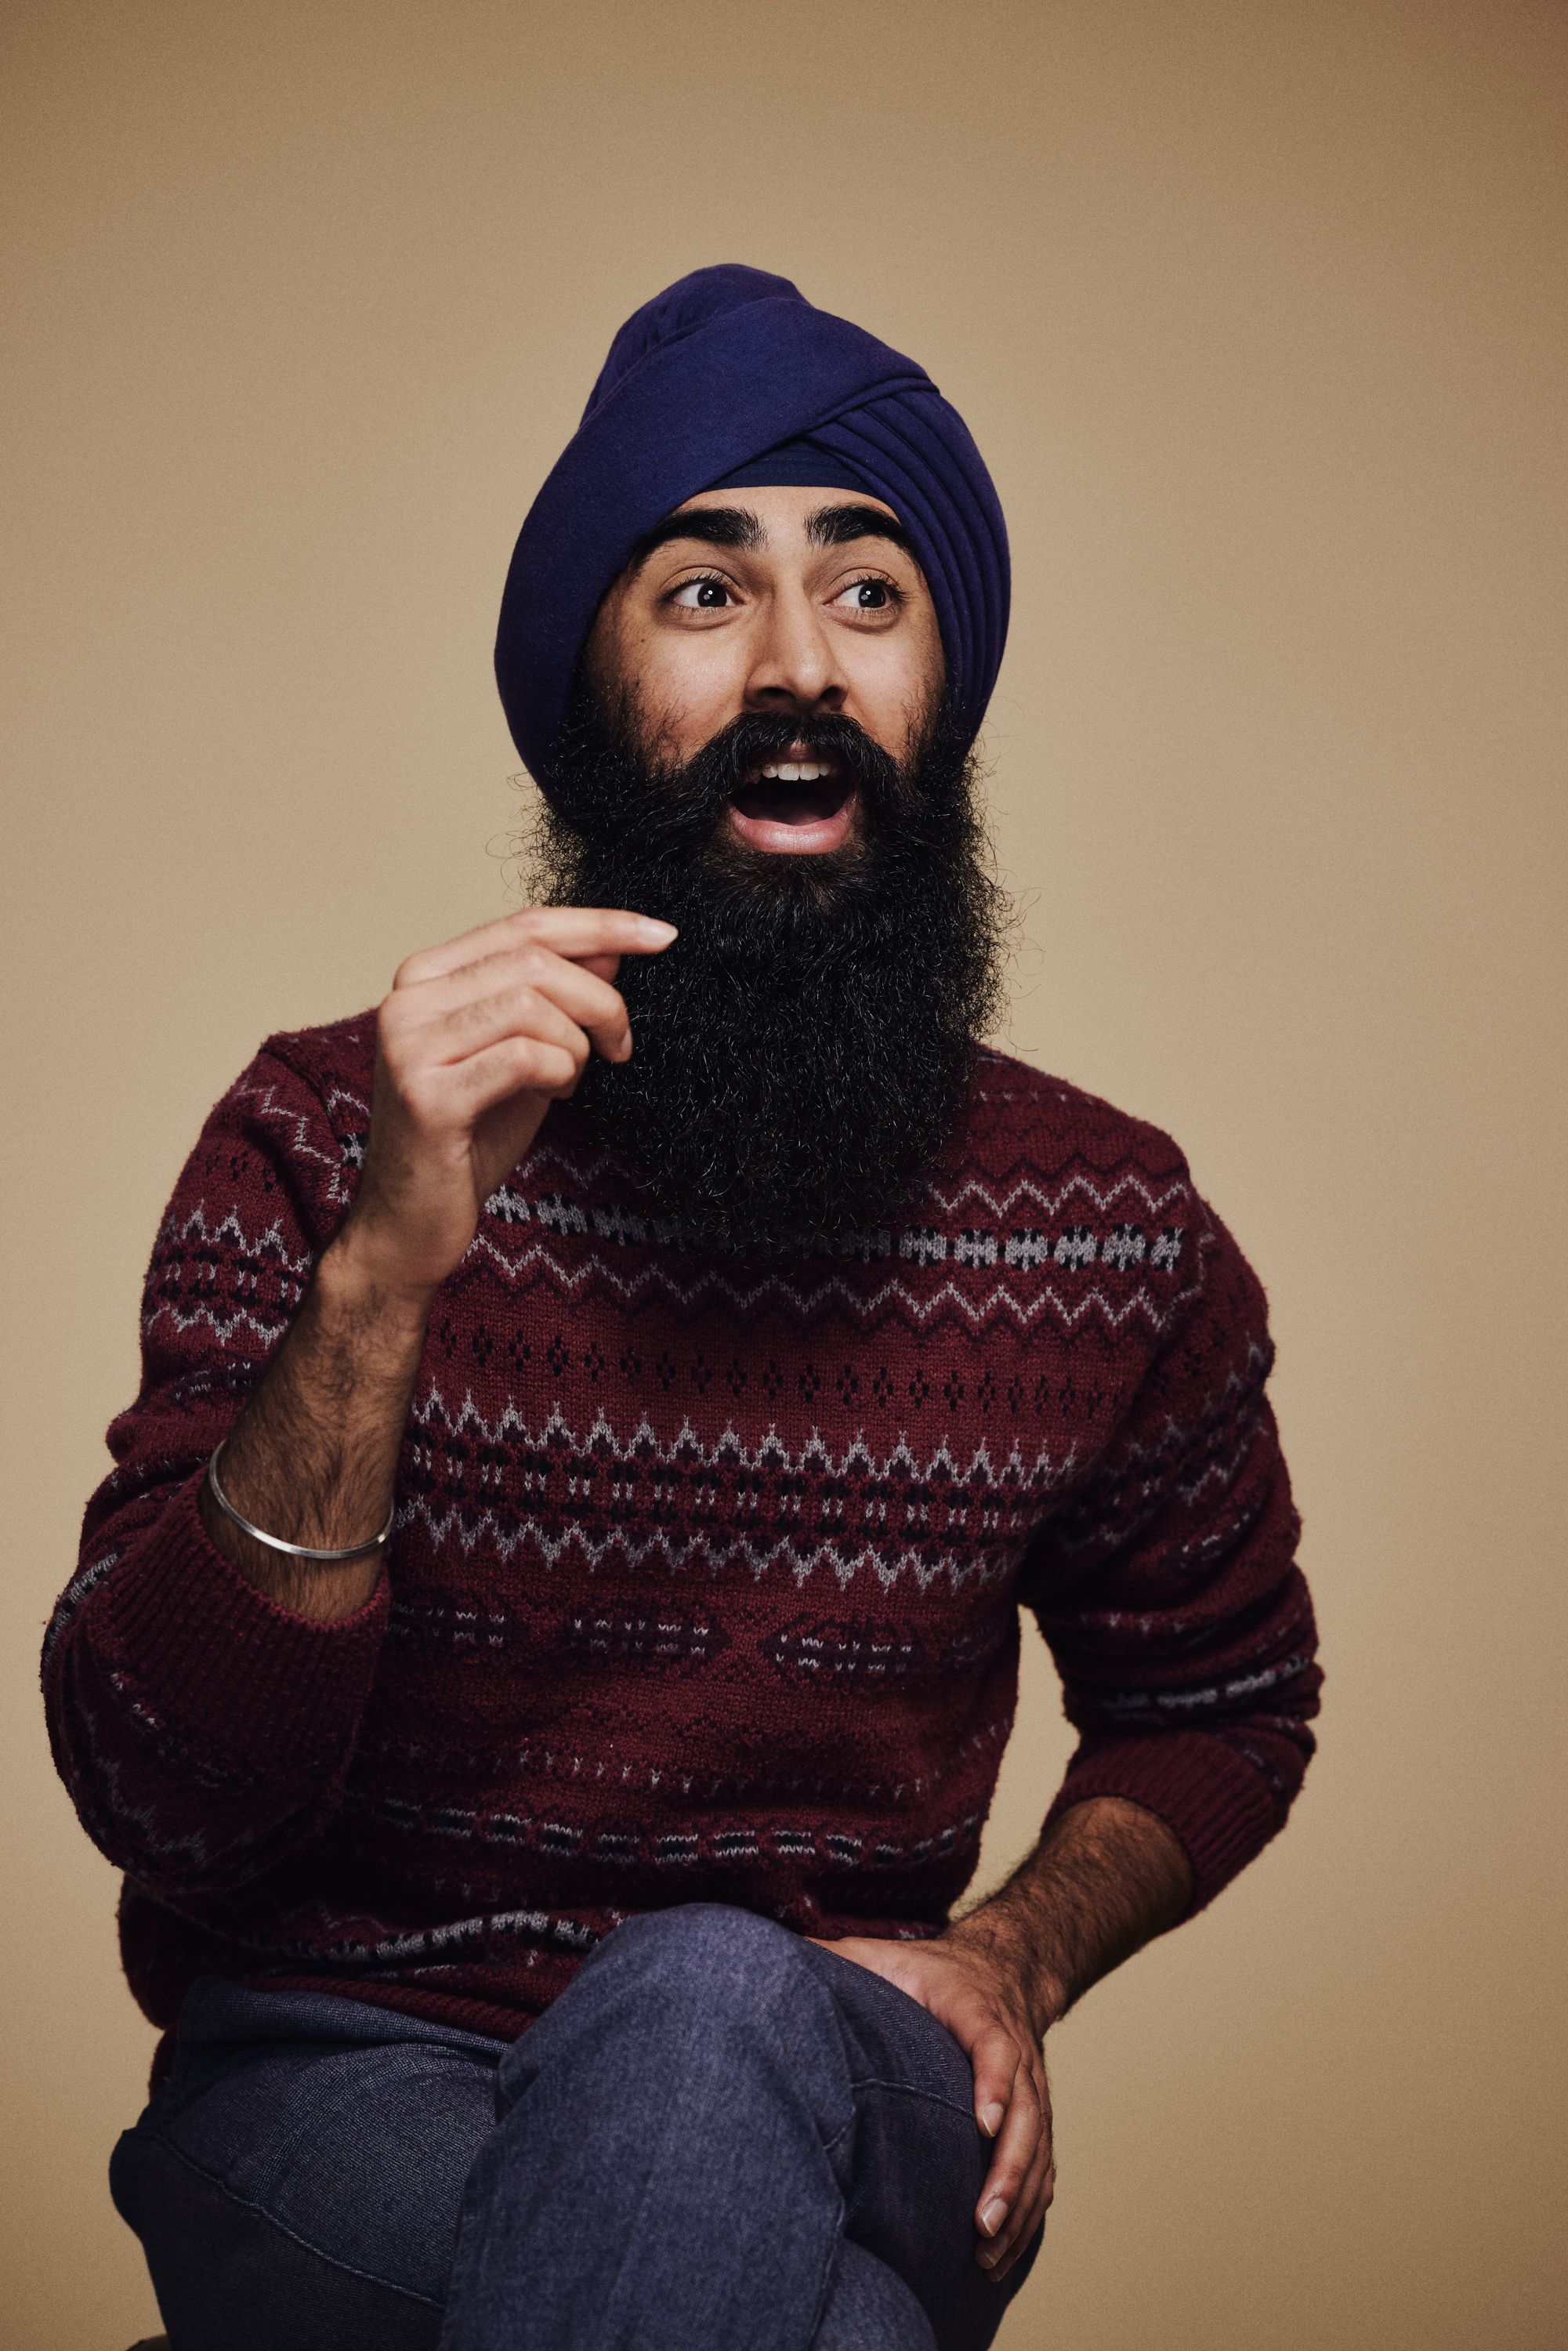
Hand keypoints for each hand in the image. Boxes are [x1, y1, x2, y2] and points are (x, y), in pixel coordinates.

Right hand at [334, 905, 676, 1300]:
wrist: (413, 1224)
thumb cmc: (469, 1139)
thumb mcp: (525, 1053)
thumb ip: (557, 999)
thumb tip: (610, 948)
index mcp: (426, 977)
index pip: (525, 924)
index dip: (600, 925)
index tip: (663, 935)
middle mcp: (408, 1000)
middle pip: (534, 960)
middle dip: (599, 999)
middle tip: (621, 1044)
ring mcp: (409, 1046)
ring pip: (530, 1005)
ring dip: (576, 1045)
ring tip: (570, 1079)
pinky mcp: (425, 1095)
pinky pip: (523, 1058)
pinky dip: (559, 1073)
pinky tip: (554, 1094)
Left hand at [813, 1928, 1056, 2281]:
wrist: (1001, 1968)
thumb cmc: (926, 1972)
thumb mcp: (880, 1955)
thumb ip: (832, 1959)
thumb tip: (766, 1960)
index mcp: (977, 2011)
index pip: (996, 2048)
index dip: (995, 2085)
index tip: (983, 2125)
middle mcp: (1016, 2052)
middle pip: (1029, 2114)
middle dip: (1008, 2171)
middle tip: (980, 2222)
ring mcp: (1033, 2089)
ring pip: (1040, 2150)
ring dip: (1018, 2205)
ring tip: (985, 2257)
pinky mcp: (1037, 2117)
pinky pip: (1043, 2169)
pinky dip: (1028, 2213)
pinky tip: (1001, 2254)